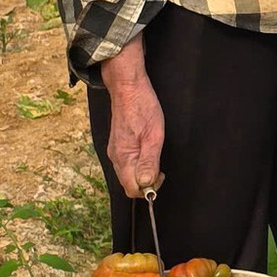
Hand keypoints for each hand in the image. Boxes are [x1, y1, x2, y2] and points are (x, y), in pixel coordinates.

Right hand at [101, 38, 163, 199]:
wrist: (128, 88)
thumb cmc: (143, 108)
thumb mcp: (153, 136)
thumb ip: (149, 162)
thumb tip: (146, 184)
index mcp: (123, 158)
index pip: (132, 189)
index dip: (148, 189)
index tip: (160, 177)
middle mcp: (115, 157)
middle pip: (129, 183)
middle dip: (146, 182)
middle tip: (161, 168)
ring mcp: (115, 151)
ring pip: (128, 174)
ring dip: (143, 172)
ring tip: (155, 156)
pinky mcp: (117, 145)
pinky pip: (127, 164)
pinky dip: (138, 164)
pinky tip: (148, 152)